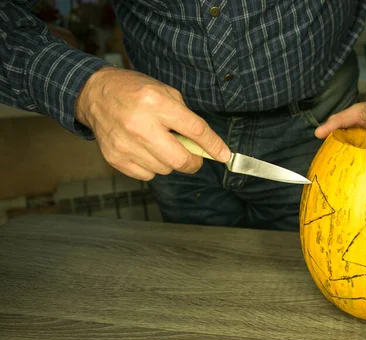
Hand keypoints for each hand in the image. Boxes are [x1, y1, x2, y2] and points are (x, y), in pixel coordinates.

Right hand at [75, 66, 230, 180]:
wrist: (95, 94)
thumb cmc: (134, 91)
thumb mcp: (164, 92)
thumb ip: (186, 117)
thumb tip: (205, 144)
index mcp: (156, 103)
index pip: (194, 130)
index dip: (213, 145)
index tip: (224, 155)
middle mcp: (140, 125)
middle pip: (180, 160)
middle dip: (193, 162)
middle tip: (194, 157)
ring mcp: (125, 144)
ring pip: (165, 169)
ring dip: (170, 161)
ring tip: (161, 144)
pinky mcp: (115, 158)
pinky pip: (147, 175)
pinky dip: (153, 166)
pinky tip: (146, 150)